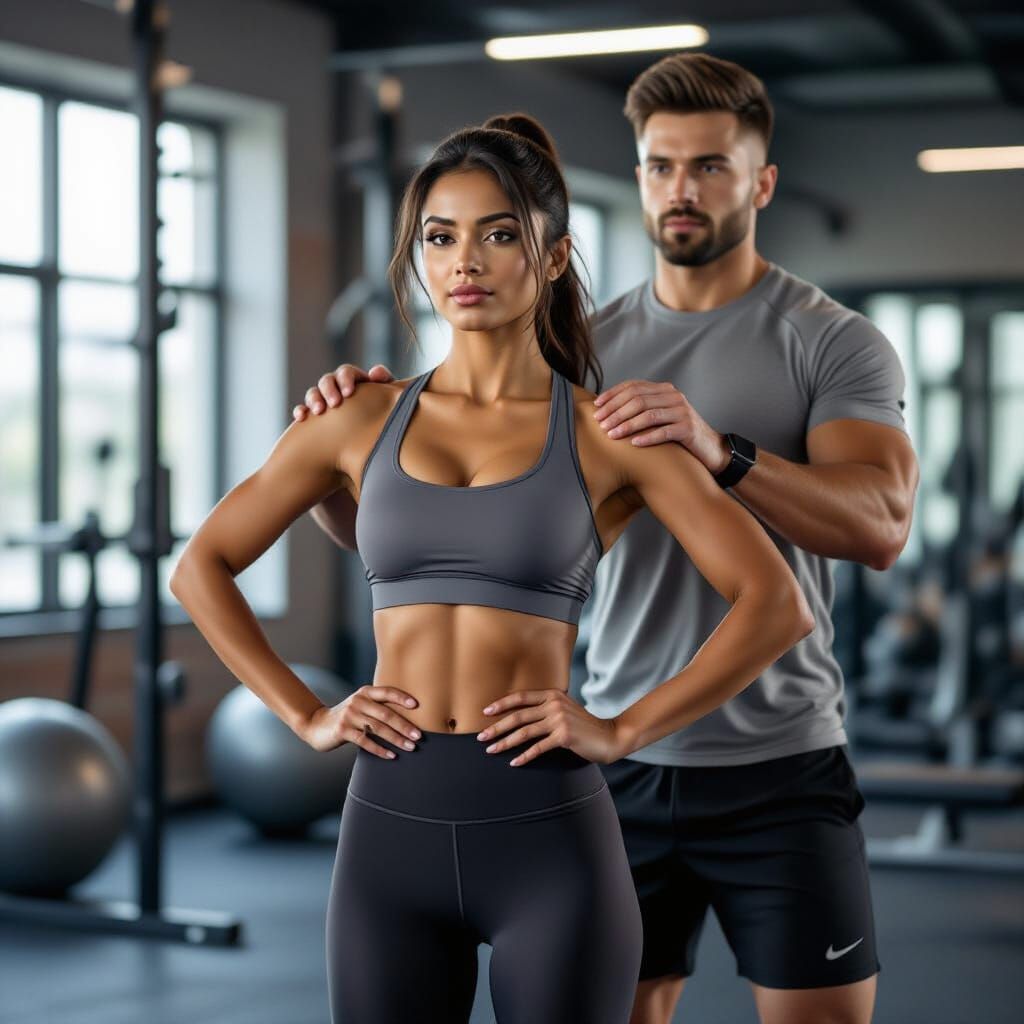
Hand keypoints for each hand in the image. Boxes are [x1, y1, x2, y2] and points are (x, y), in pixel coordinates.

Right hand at [292, 363, 394, 420]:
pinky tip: (301, 417)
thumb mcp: (387, 398)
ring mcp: (324, 400)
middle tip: (335, 404)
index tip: (349, 393)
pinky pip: (303, 409)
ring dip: (314, 399)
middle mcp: (336, 387)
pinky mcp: (315, 415)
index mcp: (354, 380)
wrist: (372, 434)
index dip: (345, 379)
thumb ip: (385, 383)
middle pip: (327, 380)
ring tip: (318, 412)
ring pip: (313, 393)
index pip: (346, 372)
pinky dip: (300, 410)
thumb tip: (375, 372)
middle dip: (329, 390)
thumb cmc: (383, 413)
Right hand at [300, 684, 421, 757]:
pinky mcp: (342, 730)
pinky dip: (380, 749)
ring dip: (396, 739)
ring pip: (378, 728)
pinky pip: (365, 741)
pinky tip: (392, 755)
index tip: (417, 705)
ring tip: (411, 747)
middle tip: (419, 736)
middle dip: (404, 726)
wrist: (317, 725)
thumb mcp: (360, 705)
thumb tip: (409, 717)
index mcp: (365, 692)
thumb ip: (378, 706)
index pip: (386, 692)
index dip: (401, 697)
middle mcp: (358, 701)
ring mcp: (349, 716)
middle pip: (386, 714)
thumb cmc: (348, 716)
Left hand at [476, 688, 632, 765]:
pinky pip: (538, 747)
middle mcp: (554, 704)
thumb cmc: (584, 726)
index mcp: (553, 694)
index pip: (521, 697)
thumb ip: (546, 708)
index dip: (502, 704)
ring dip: (505, 742)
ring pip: (524, 732)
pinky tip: (514, 762)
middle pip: (518, 716)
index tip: (485, 712)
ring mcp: (559, 719)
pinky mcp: (564, 736)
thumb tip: (520, 716)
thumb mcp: (565, 710)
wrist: (609, 736)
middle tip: (481, 737)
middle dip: (497, 727)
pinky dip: (524, 756)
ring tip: (492, 750)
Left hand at [593, 379, 730, 473]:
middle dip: (616, 412)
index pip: (633, 386)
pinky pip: (664, 431)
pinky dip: (647, 437)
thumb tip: (607, 409)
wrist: (709, 448)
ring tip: (612, 435)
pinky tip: (633, 443)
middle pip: (638, 400)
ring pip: (649, 415)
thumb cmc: (677, 433)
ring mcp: (682, 412)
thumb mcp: (660, 416)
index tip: (596, 407)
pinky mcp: (688, 429)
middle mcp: (674, 396)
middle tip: (600, 424)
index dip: (613, 395)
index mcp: (664, 390)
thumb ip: (641, 408)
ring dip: (627, 425)